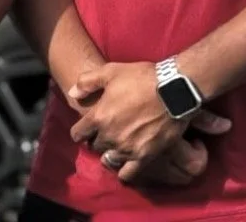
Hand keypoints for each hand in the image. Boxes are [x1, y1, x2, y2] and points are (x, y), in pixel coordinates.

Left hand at [68, 62, 229, 183]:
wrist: (173, 91)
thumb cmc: (140, 78)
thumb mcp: (109, 72)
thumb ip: (86, 83)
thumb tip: (72, 94)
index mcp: (98, 117)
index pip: (78, 134)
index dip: (79, 131)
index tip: (85, 128)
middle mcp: (110, 136)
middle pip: (94, 145)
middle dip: (96, 139)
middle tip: (103, 133)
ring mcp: (127, 149)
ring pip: (109, 160)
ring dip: (109, 154)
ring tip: (114, 147)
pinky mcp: (145, 156)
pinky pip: (129, 173)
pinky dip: (124, 172)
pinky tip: (125, 165)